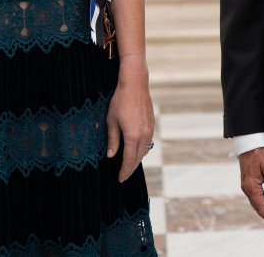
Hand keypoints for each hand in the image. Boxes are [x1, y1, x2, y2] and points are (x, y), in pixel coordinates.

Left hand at [105, 57, 154, 181]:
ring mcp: (150, 129)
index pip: (128, 159)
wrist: (135, 84)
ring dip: (137, 159)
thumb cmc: (120, 101)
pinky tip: (136, 150)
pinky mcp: (152, 123)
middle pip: (138, 157)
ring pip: (145, 150)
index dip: (124, 170)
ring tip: (129, 165)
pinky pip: (148, 141)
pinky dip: (142, 149)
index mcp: (133, 135)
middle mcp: (144, 134)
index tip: (120, 179)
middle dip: (131, 168)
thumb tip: (111, 155)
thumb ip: (112, 140)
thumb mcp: (111, 121)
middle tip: (124, 176)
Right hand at [239, 146, 263, 230]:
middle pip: (259, 209)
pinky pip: (256, 197)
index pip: (262, 209)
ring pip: (257, 204)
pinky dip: (263, 204)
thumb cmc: (260, 151)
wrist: (250, 140)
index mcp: (251, 187)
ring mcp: (247, 185)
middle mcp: (247, 188)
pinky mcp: (249, 181)